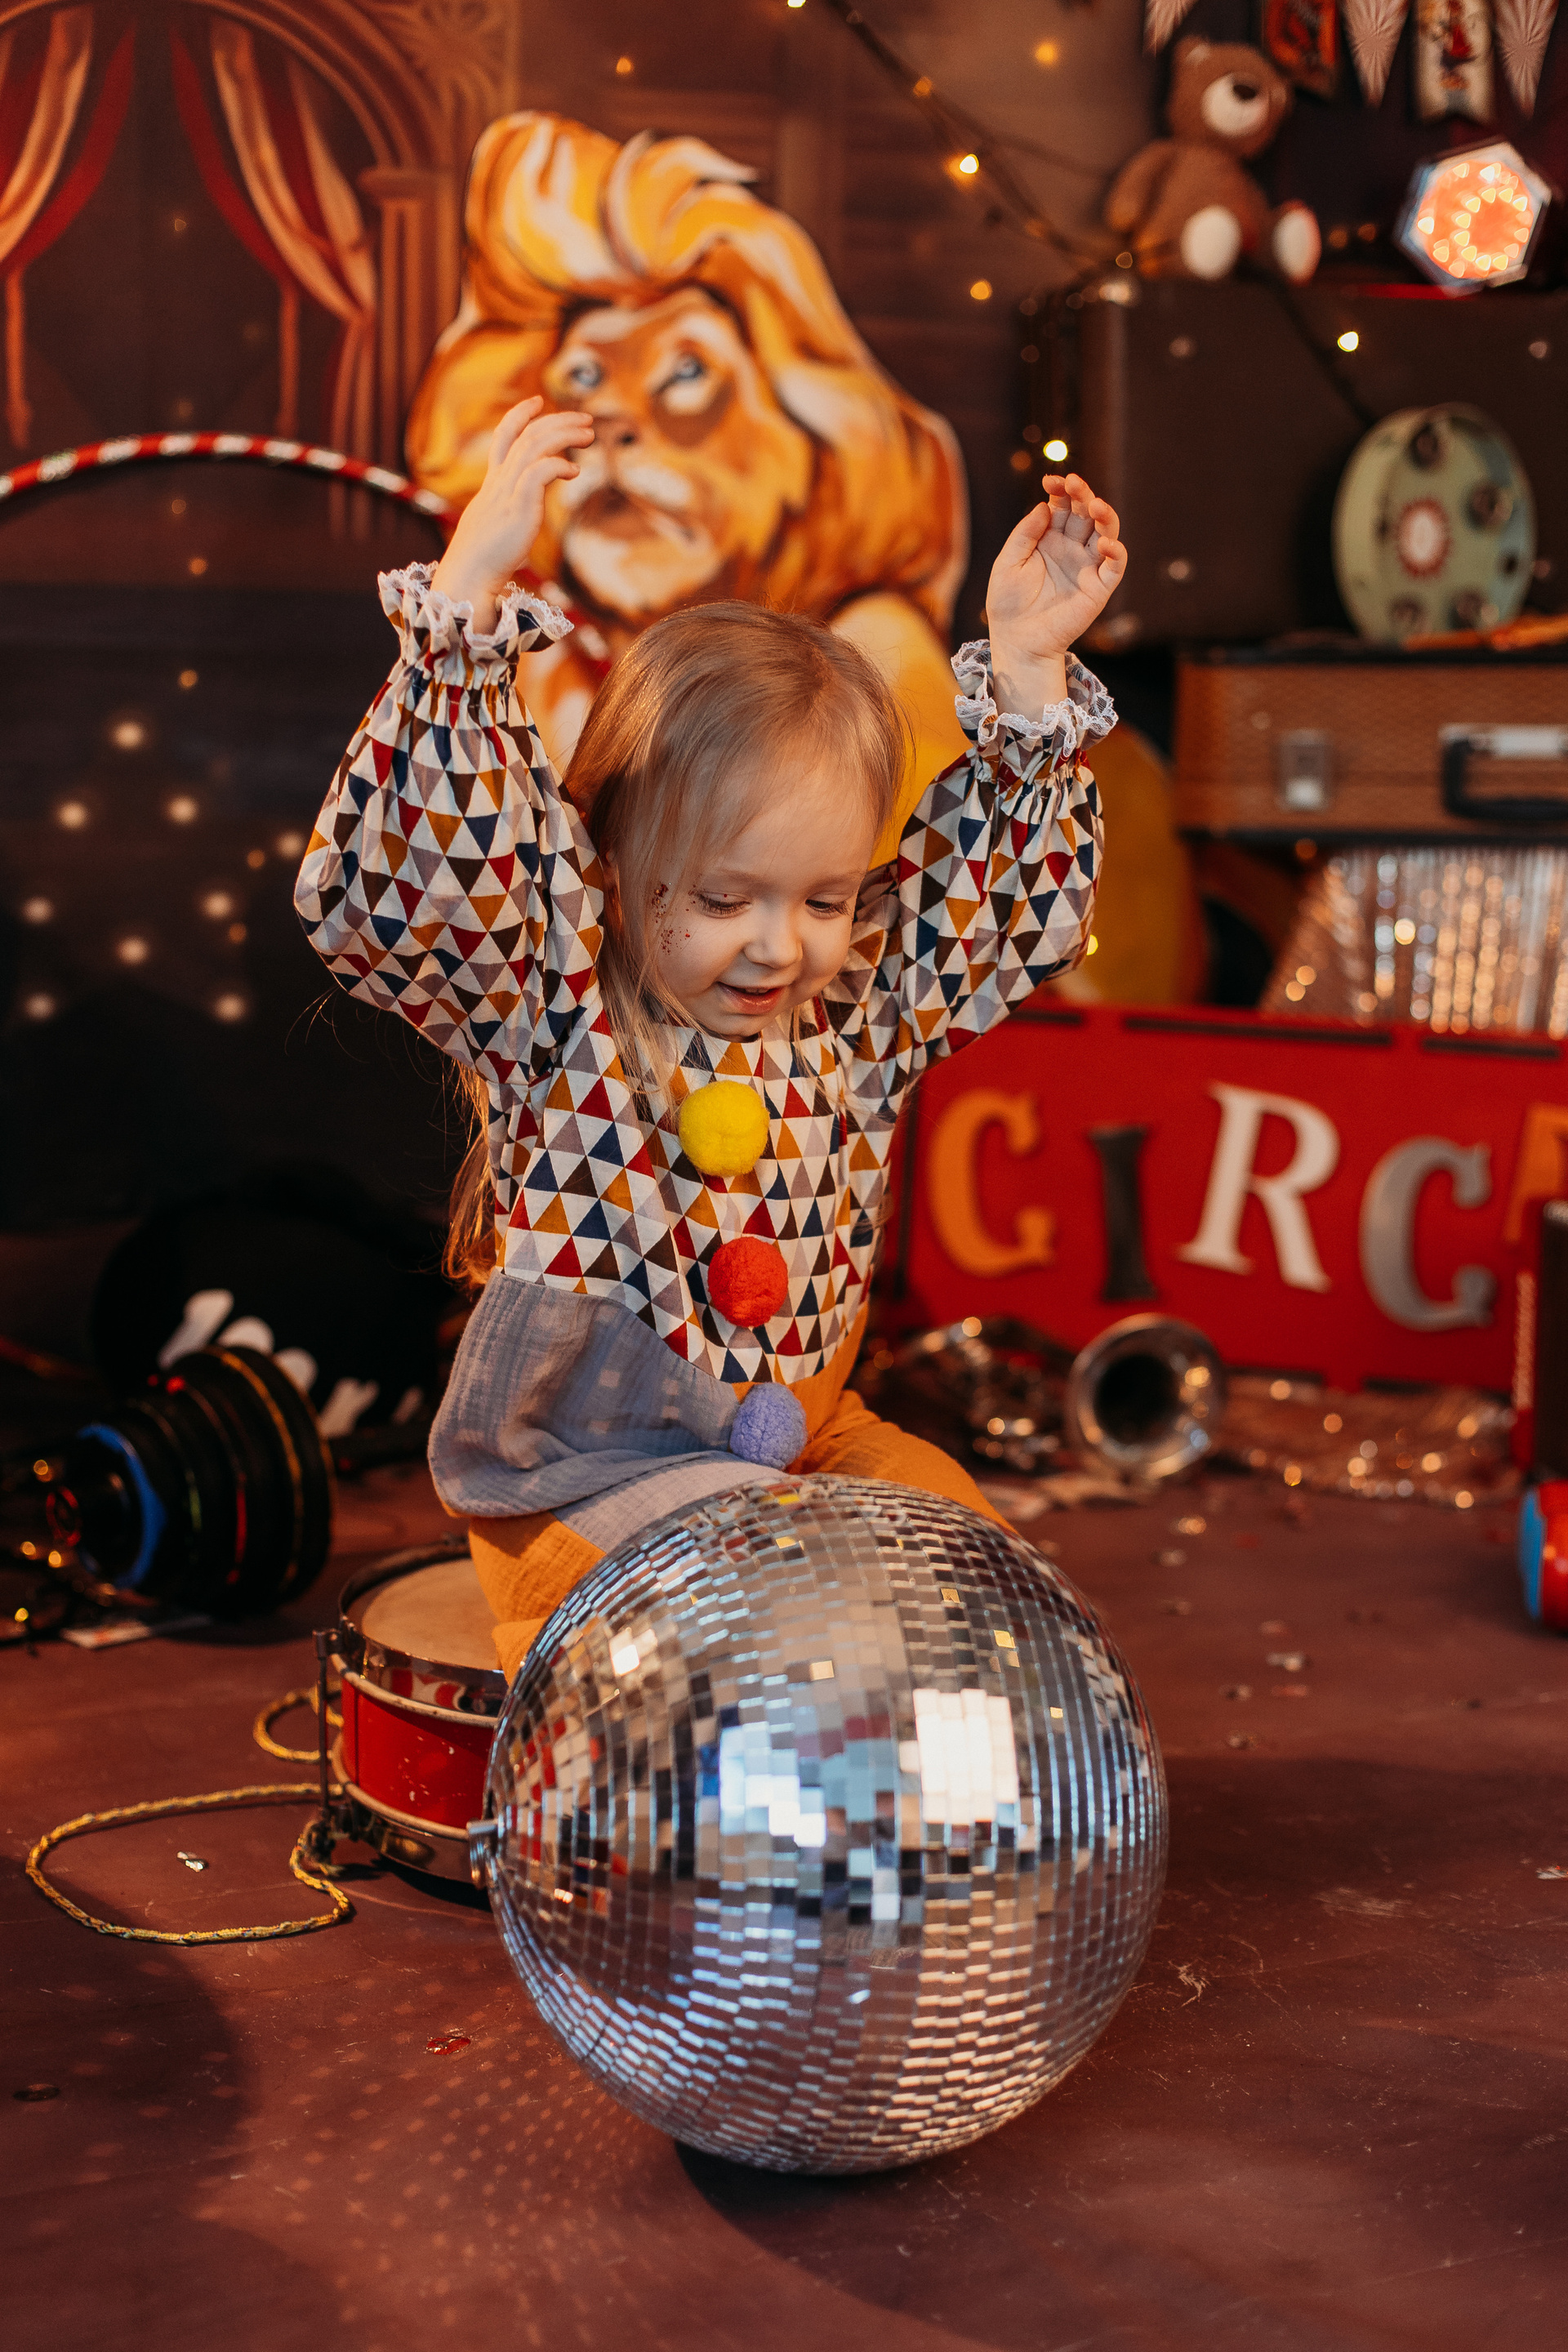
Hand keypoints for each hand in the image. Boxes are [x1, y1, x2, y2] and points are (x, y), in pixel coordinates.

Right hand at [432, 397, 594, 631]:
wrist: (469, 577)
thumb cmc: (483, 560)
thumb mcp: (495, 526)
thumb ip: (510, 510)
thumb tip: (523, 509)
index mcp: (492, 484)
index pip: (503, 437)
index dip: (520, 415)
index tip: (537, 401)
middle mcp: (499, 482)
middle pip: (526, 435)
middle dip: (557, 421)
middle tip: (585, 419)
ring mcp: (507, 493)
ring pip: (534, 446)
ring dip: (564, 435)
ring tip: (589, 435)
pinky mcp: (517, 508)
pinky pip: (539, 472)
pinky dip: (559, 464)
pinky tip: (574, 471)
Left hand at [986, 474, 1126, 718]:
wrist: (1016, 640)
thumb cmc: (1007, 603)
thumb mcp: (1008, 562)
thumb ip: (1025, 534)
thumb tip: (1044, 506)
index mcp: (1050, 538)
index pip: (1063, 505)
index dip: (1061, 490)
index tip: (1051, 480)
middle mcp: (1072, 548)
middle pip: (1085, 513)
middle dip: (1082, 495)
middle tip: (1074, 485)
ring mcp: (1087, 566)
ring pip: (1105, 532)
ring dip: (1104, 516)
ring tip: (1094, 506)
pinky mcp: (1099, 588)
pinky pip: (1115, 566)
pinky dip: (1116, 553)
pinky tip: (1105, 543)